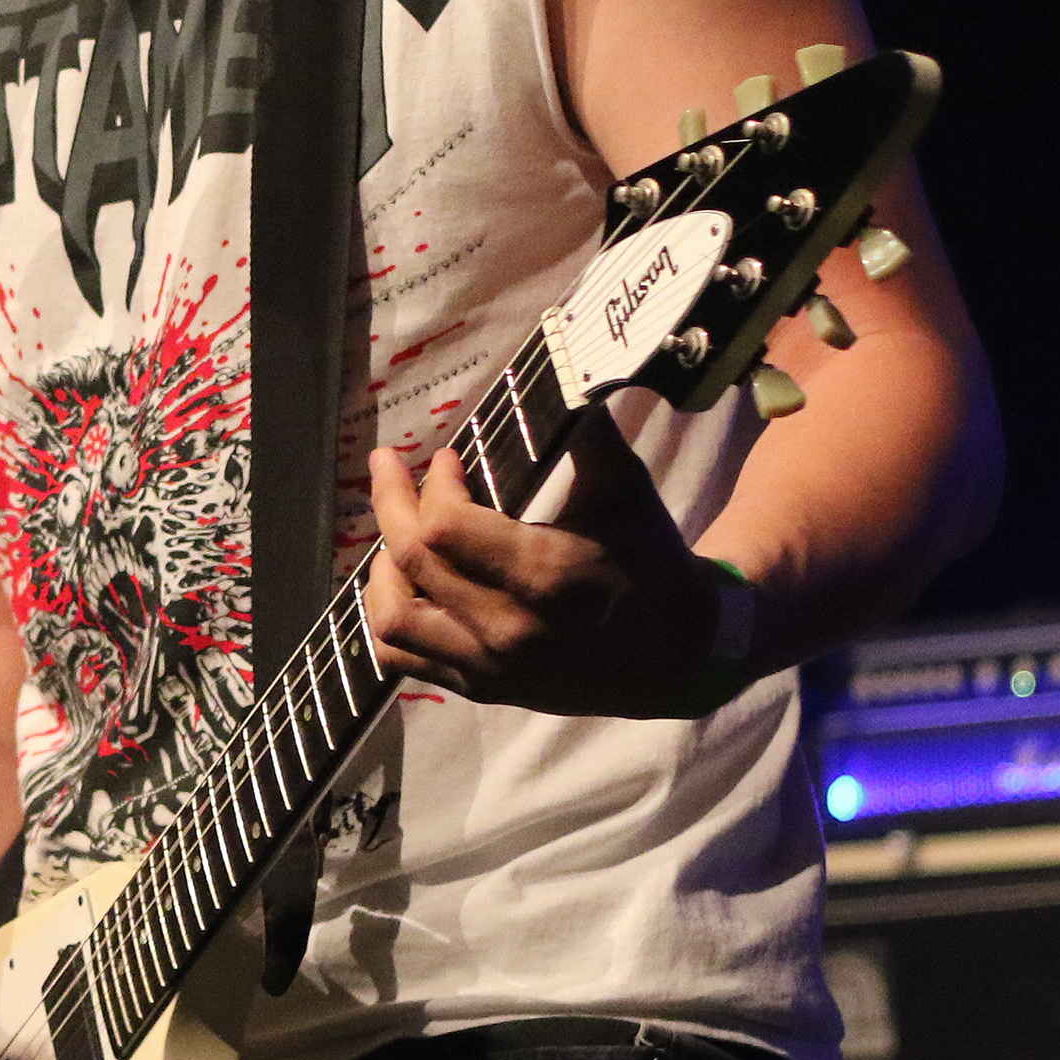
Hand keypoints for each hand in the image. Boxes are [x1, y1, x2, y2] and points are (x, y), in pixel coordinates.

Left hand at [361, 402, 734, 717]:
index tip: (447, 459)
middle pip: (412, 563)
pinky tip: (401, 584)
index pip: (445, 529)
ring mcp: (492, 666)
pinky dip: (389, 620)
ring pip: (393, 620)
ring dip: (382, 568)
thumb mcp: (627, 490)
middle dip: (391, 503)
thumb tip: (563, 369)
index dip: (433, 486)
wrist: (678, 653)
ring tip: (393, 533)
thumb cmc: (649, 560)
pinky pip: (405, 660)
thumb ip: (587, 434)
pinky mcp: (483, 689)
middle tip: (387, 467)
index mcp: (545, 577)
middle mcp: (510, 629)